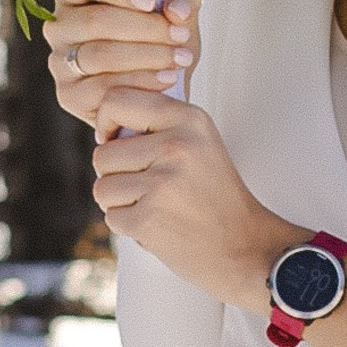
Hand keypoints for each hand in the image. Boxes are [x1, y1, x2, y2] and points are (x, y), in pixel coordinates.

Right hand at [46, 0, 199, 129]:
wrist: (160, 88)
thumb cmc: (160, 41)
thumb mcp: (178, 12)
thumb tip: (176, 11)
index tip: (152, 1)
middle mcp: (59, 26)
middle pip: (94, 20)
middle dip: (144, 28)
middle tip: (181, 35)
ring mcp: (59, 62)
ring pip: (98, 54)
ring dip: (146, 55)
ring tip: (180, 57)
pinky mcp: (69, 95)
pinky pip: (101, 88)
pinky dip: (139, 82)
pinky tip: (166, 78)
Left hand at [90, 87, 288, 307]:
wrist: (244, 246)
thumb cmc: (214, 195)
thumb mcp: (200, 142)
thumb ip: (159, 123)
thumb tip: (106, 116)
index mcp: (189, 119)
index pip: (116, 100)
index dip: (105, 122)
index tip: (116, 141)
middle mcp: (177, 145)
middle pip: (102, 153)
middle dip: (115, 174)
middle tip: (148, 186)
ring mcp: (162, 183)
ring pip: (102, 187)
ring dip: (120, 202)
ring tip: (155, 205)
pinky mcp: (149, 218)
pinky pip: (111, 217)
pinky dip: (129, 226)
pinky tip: (159, 224)